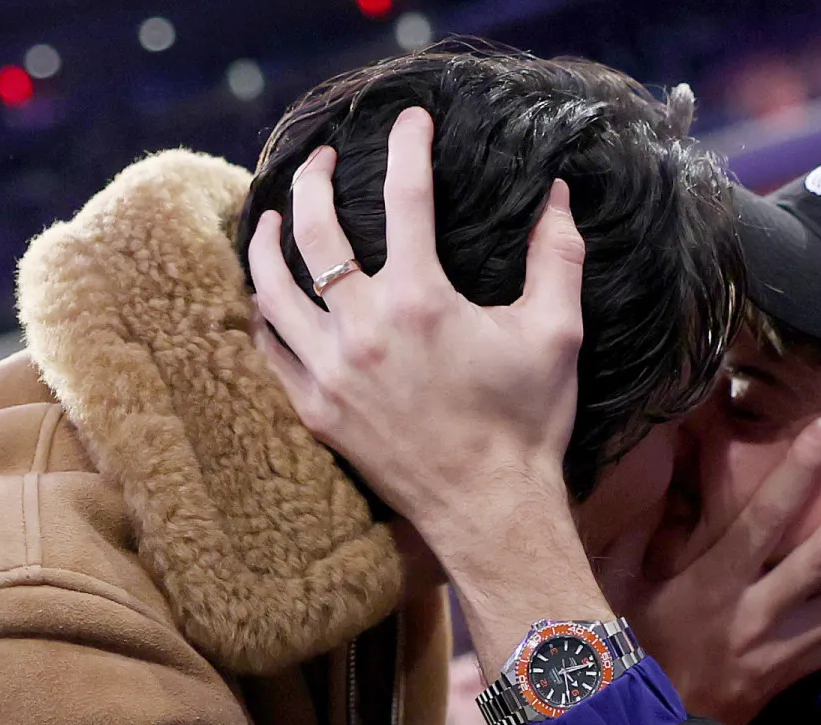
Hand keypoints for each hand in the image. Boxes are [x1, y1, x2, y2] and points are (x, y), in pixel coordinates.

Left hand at [249, 106, 610, 672]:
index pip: (406, 197)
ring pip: (271, 287)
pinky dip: (262, 312)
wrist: (490, 509)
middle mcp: (363, 328)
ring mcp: (329, 371)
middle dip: (314, 179)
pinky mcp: (314, 409)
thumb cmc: (528, 422)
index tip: (410, 119)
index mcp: (422, 300)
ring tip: (273, 215)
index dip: (408, 146)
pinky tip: (266, 294)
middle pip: (317, 230)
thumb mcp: (557, 333)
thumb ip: (557, 256)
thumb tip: (558, 195)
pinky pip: (269, 346)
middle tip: (321, 159)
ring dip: (268, 240)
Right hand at [610, 417, 820, 724]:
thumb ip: (632, 533)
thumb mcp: (614, 591)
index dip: (795, 477)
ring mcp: (779, 648)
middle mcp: (754, 615)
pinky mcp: (793, 673)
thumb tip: (653, 471)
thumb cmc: (631, 652)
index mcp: (710, 588)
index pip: (760, 523)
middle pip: (820, 559)